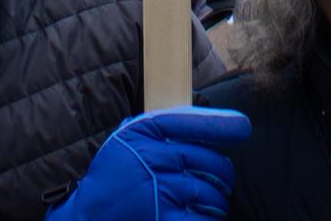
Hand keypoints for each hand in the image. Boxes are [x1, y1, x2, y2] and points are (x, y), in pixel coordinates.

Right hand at [47, 107, 249, 220]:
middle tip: (221, 180)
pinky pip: (204, 219)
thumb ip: (157, 130)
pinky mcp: (164, 220)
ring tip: (208, 202)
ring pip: (212, 193)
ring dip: (217, 201)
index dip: (223, 125)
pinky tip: (202, 217)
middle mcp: (153, 158)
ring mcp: (160, 191)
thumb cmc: (113, 180)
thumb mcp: (127, 143)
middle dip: (224, 173)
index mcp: (143, 133)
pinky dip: (209, 220)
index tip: (243, 127)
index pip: (193, 122)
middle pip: (211, 162)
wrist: (87, 218)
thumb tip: (204, 120)